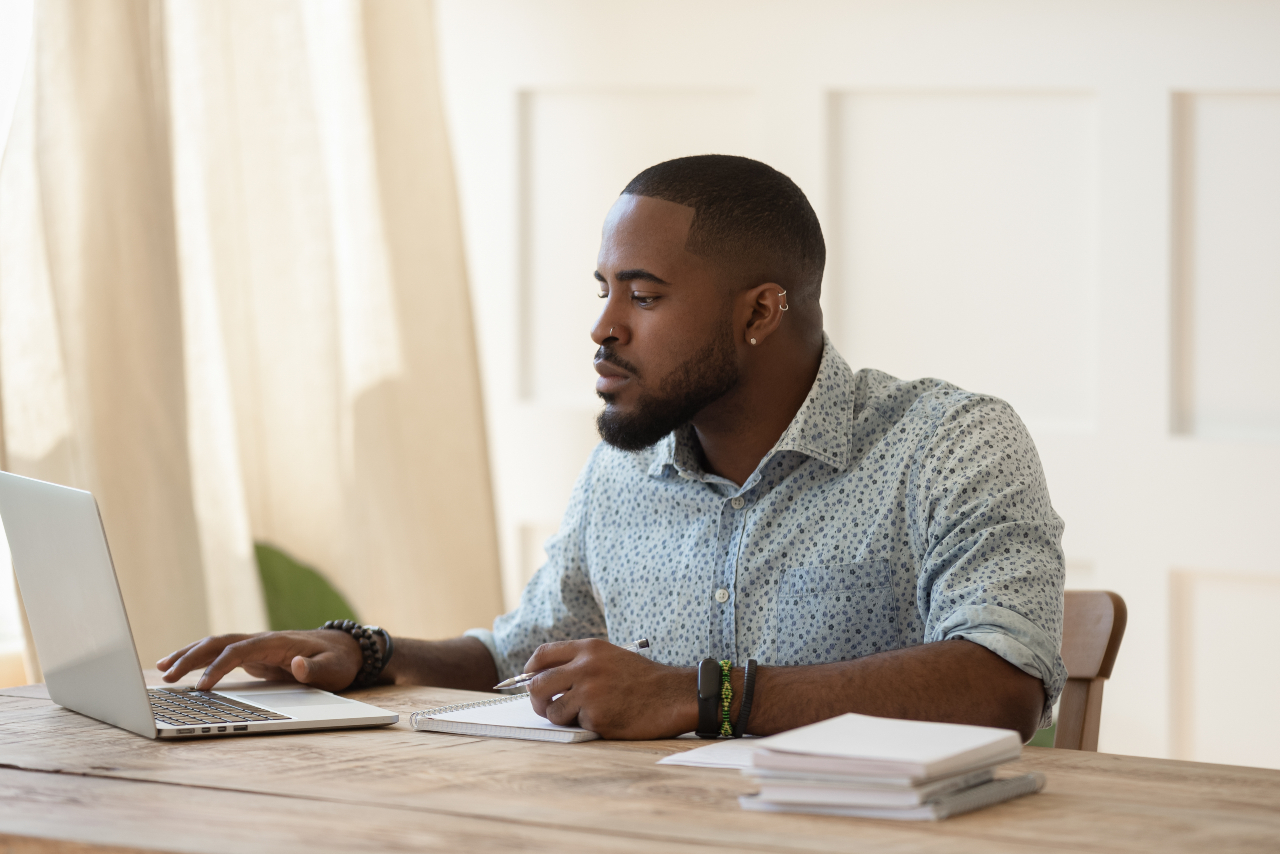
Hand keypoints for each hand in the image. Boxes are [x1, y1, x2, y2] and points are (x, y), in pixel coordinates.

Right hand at [156, 630, 363, 691]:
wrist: (346, 648)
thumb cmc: (339, 660)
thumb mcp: (333, 668)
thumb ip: (314, 668)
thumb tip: (297, 665)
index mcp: (277, 642)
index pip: (240, 651)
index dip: (219, 667)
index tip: (202, 688)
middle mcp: (261, 640)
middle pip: (219, 643)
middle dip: (191, 657)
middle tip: (166, 676)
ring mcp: (256, 646)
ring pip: (216, 646)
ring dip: (189, 655)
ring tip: (161, 669)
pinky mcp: (254, 655)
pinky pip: (221, 655)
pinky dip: (200, 660)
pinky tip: (182, 670)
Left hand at [522, 639, 696, 738]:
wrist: (673, 696)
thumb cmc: (643, 679)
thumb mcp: (610, 657)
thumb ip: (580, 663)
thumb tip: (542, 678)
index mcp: (588, 649)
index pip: (543, 655)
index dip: (530, 669)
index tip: (529, 679)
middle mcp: (585, 668)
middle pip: (536, 685)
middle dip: (534, 699)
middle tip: (544, 706)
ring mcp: (589, 694)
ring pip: (552, 711)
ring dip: (561, 717)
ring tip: (584, 714)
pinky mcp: (596, 718)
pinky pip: (576, 725)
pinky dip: (586, 725)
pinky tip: (607, 718)